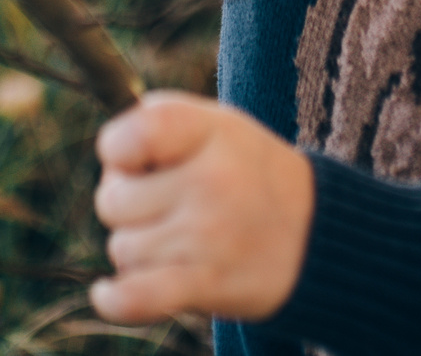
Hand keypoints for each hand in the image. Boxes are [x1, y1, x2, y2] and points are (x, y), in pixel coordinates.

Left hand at [90, 91, 314, 323]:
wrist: (315, 235)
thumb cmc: (250, 173)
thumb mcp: (218, 124)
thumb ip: (159, 121)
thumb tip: (110, 153)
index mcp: (208, 131)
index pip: (128, 137)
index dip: (115, 151)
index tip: (134, 160)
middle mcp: (209, 180)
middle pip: (112, 201)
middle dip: (125, 205)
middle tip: (162, 204)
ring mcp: (206, 235)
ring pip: (122, 249)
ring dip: (138, 249)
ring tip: (177, 239)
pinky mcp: (207, 284)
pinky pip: (136, 296)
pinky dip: (116, 299)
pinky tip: (105, 292)